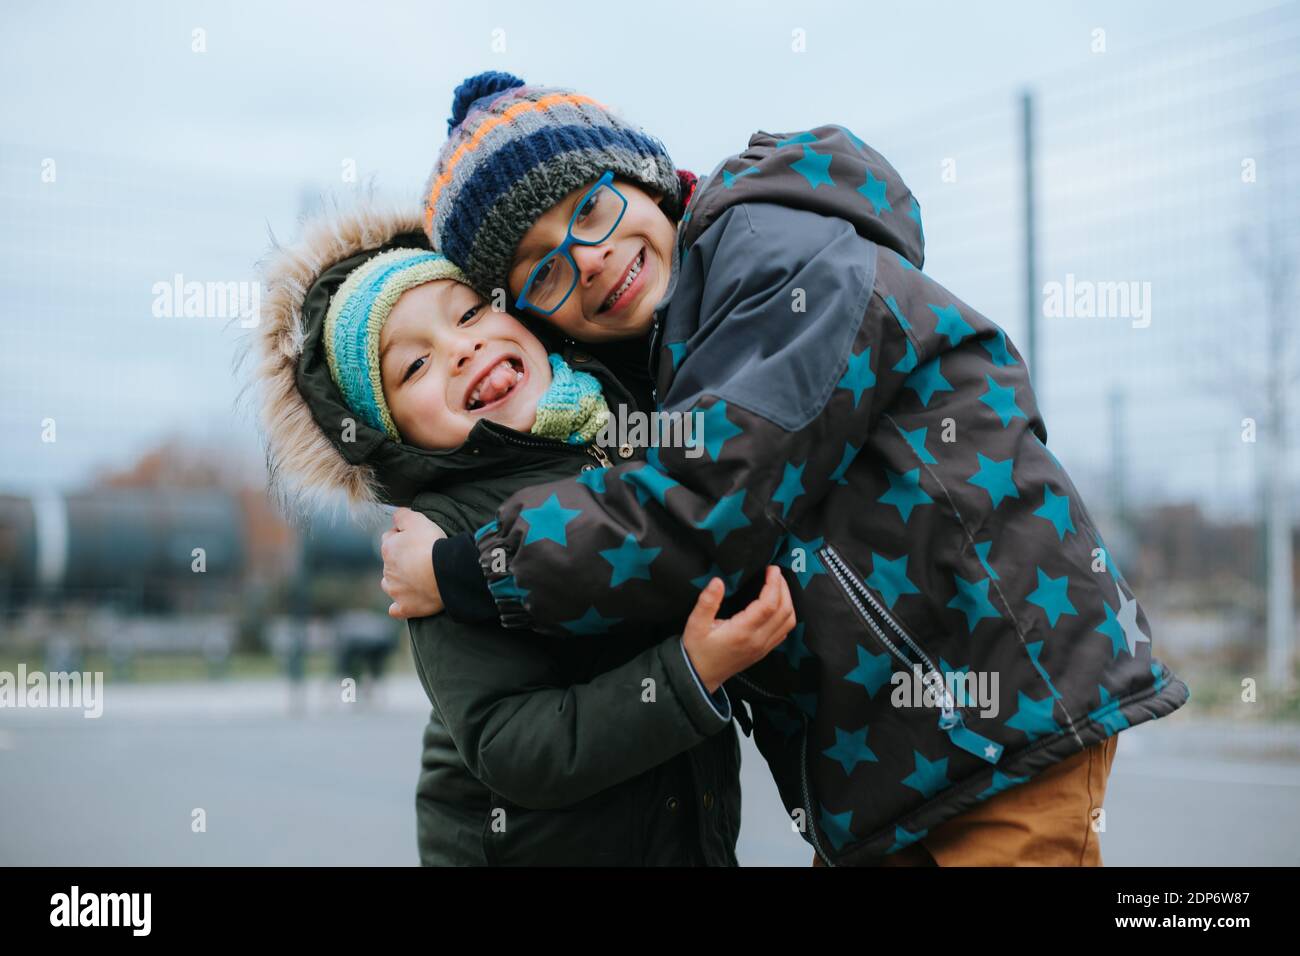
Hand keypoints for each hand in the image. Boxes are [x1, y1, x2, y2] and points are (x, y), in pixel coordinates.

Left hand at [380, 507, 447, 618]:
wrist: (445, 572)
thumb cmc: (432, 545)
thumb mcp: (417, 520)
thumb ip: (402, 515)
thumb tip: (396, 515)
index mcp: (388, 549)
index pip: (389, 538)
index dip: (402, 536)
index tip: (416, 537)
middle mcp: (387, 571)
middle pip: (391, 562)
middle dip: (401, 559)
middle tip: (421, 557)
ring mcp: (396, 591)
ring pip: (390, 585)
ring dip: (398, 581)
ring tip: (415, 578)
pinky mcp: (406, 607)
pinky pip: (396, 609)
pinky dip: (399, 606)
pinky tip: (406, 602)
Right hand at [681, 566, 795, 692]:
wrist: (700, 676)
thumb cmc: (697, 650)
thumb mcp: (695, 624)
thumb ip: (707, 602)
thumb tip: (717, 581)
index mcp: (742, 631)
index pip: (769, 604)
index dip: (774, 584)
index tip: (771, 569)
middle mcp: (757, 640)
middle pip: (784, 610)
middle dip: (783, 588)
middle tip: (775, 573)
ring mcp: (763, 647)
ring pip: (788, 621)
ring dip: (787, 601)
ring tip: (778, 586)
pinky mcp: (763, 651)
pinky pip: (783, 631)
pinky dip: (786, 614)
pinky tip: (777, 605)